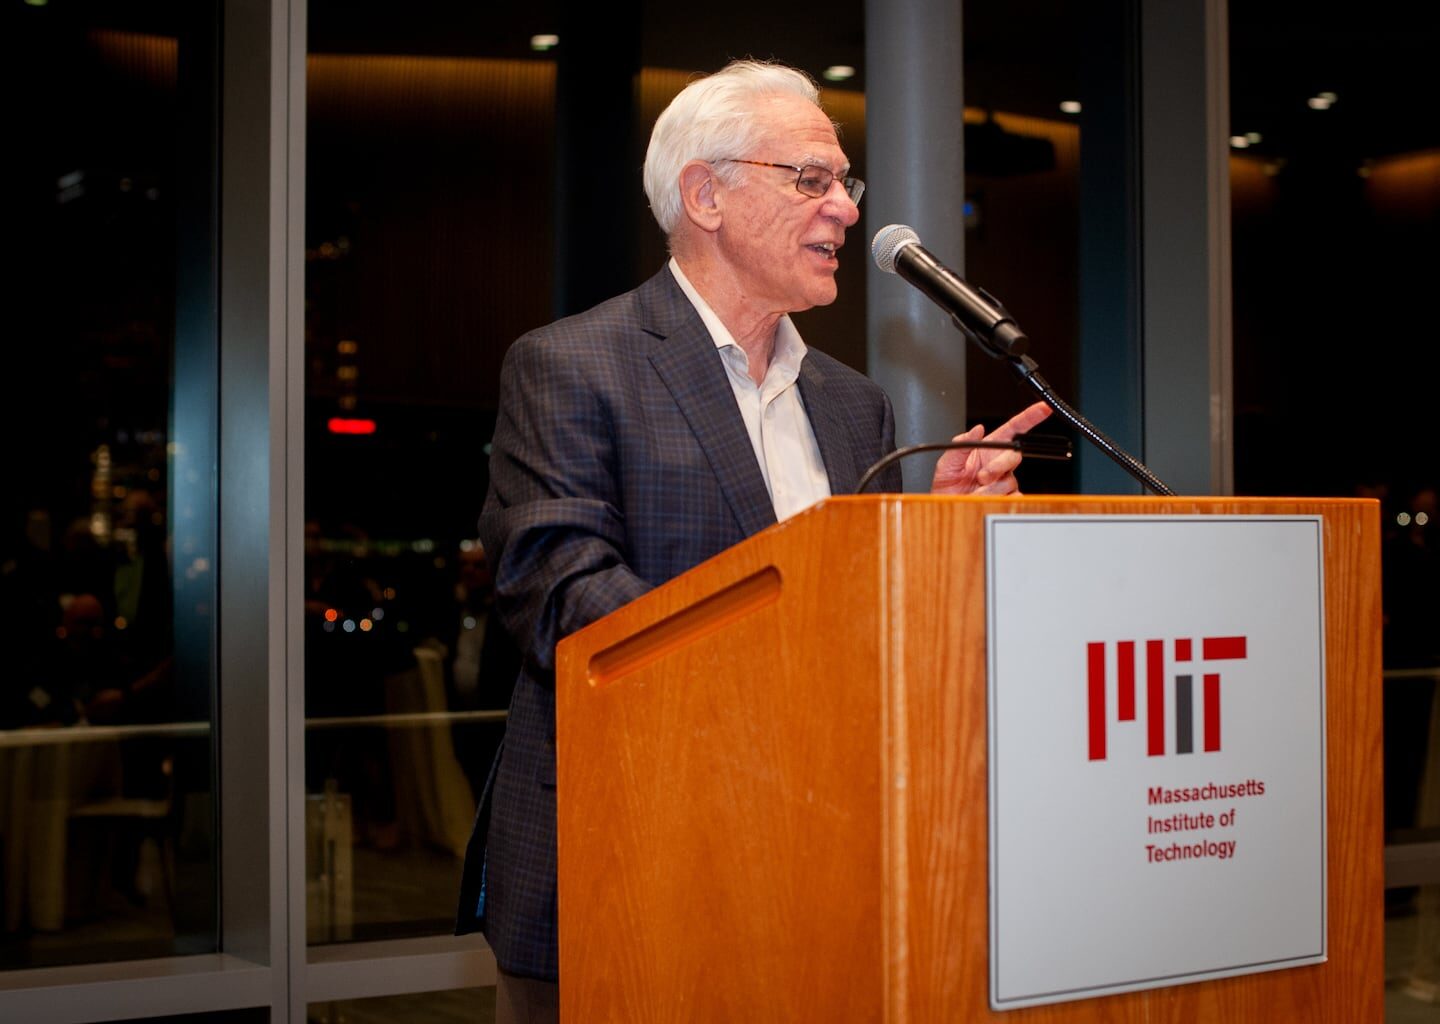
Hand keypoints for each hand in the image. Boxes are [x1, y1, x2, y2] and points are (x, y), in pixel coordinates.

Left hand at [930, 401, 1052, 495]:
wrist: (946, 504)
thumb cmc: (947, 483)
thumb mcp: (948, 461)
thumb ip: (962, 444)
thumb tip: (976, 429)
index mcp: (988, 448)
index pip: (1014, 429)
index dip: (1030, 417)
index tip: (1043, 407)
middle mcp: (999, 462)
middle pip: (1014, 456)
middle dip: (998, 467)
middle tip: (981, 477)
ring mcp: (1005, 480)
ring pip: (1010, 480)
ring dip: (991, 487)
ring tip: (975, 490)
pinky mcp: (1008, 496)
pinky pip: (1013, 497)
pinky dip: (998, 498)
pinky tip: (984, 498)